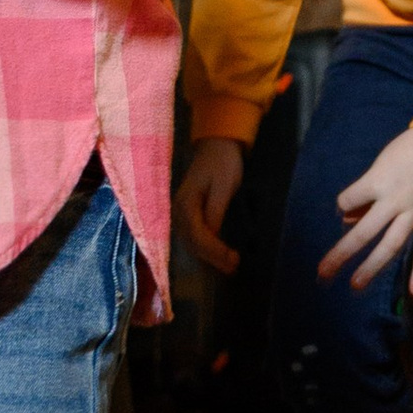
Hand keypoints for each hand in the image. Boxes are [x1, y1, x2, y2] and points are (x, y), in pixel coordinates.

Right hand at [176, 136, 246, 278]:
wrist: (217, 145)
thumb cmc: (223, 162)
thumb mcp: (223, 186)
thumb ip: (216, 211)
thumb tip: (212, 236)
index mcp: (185, 204)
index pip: (198, 236)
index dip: (215, 251)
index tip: (234, 259)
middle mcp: (178, 212)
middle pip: (193, 244)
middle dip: (213, 258)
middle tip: (234, 267)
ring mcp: (180, 213)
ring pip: (192, 243)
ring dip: (210, 257)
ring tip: (230, 266)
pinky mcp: (188, 213)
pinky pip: (194, 236)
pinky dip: (206, 248)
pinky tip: (218, 254)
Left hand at [318, 124, 412, 293]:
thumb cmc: (409, 148)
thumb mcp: (381, 163)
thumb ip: (366, 191)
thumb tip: (349, 219)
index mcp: (377, 181)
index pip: (348, 200)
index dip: (345, 204)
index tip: (348, 205)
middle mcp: (393, 201)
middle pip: (363, 232)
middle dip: (342, 253)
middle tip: (323, 273)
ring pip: (390, 245)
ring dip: (371, 267)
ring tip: (355, 285)